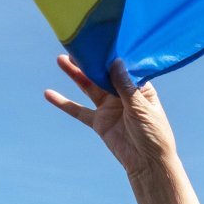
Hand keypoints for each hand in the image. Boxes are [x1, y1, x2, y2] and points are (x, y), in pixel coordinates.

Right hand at [44, 57, 180, 181]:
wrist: (148, 164)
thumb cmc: (154, 134)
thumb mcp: (141, 108)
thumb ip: (126, 87)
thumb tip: (115, 63)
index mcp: (139, 87)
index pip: (123, 67)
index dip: (111, 55)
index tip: (99, 40)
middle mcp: (122, 94)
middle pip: (102, 74)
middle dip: (89, 60)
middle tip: (76, 45)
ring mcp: (109, 107)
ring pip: (89, 87)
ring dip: (75, 74)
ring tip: (61, 59)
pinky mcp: (98, 122)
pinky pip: (78, 111)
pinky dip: (63, 103)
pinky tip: (49, 94)